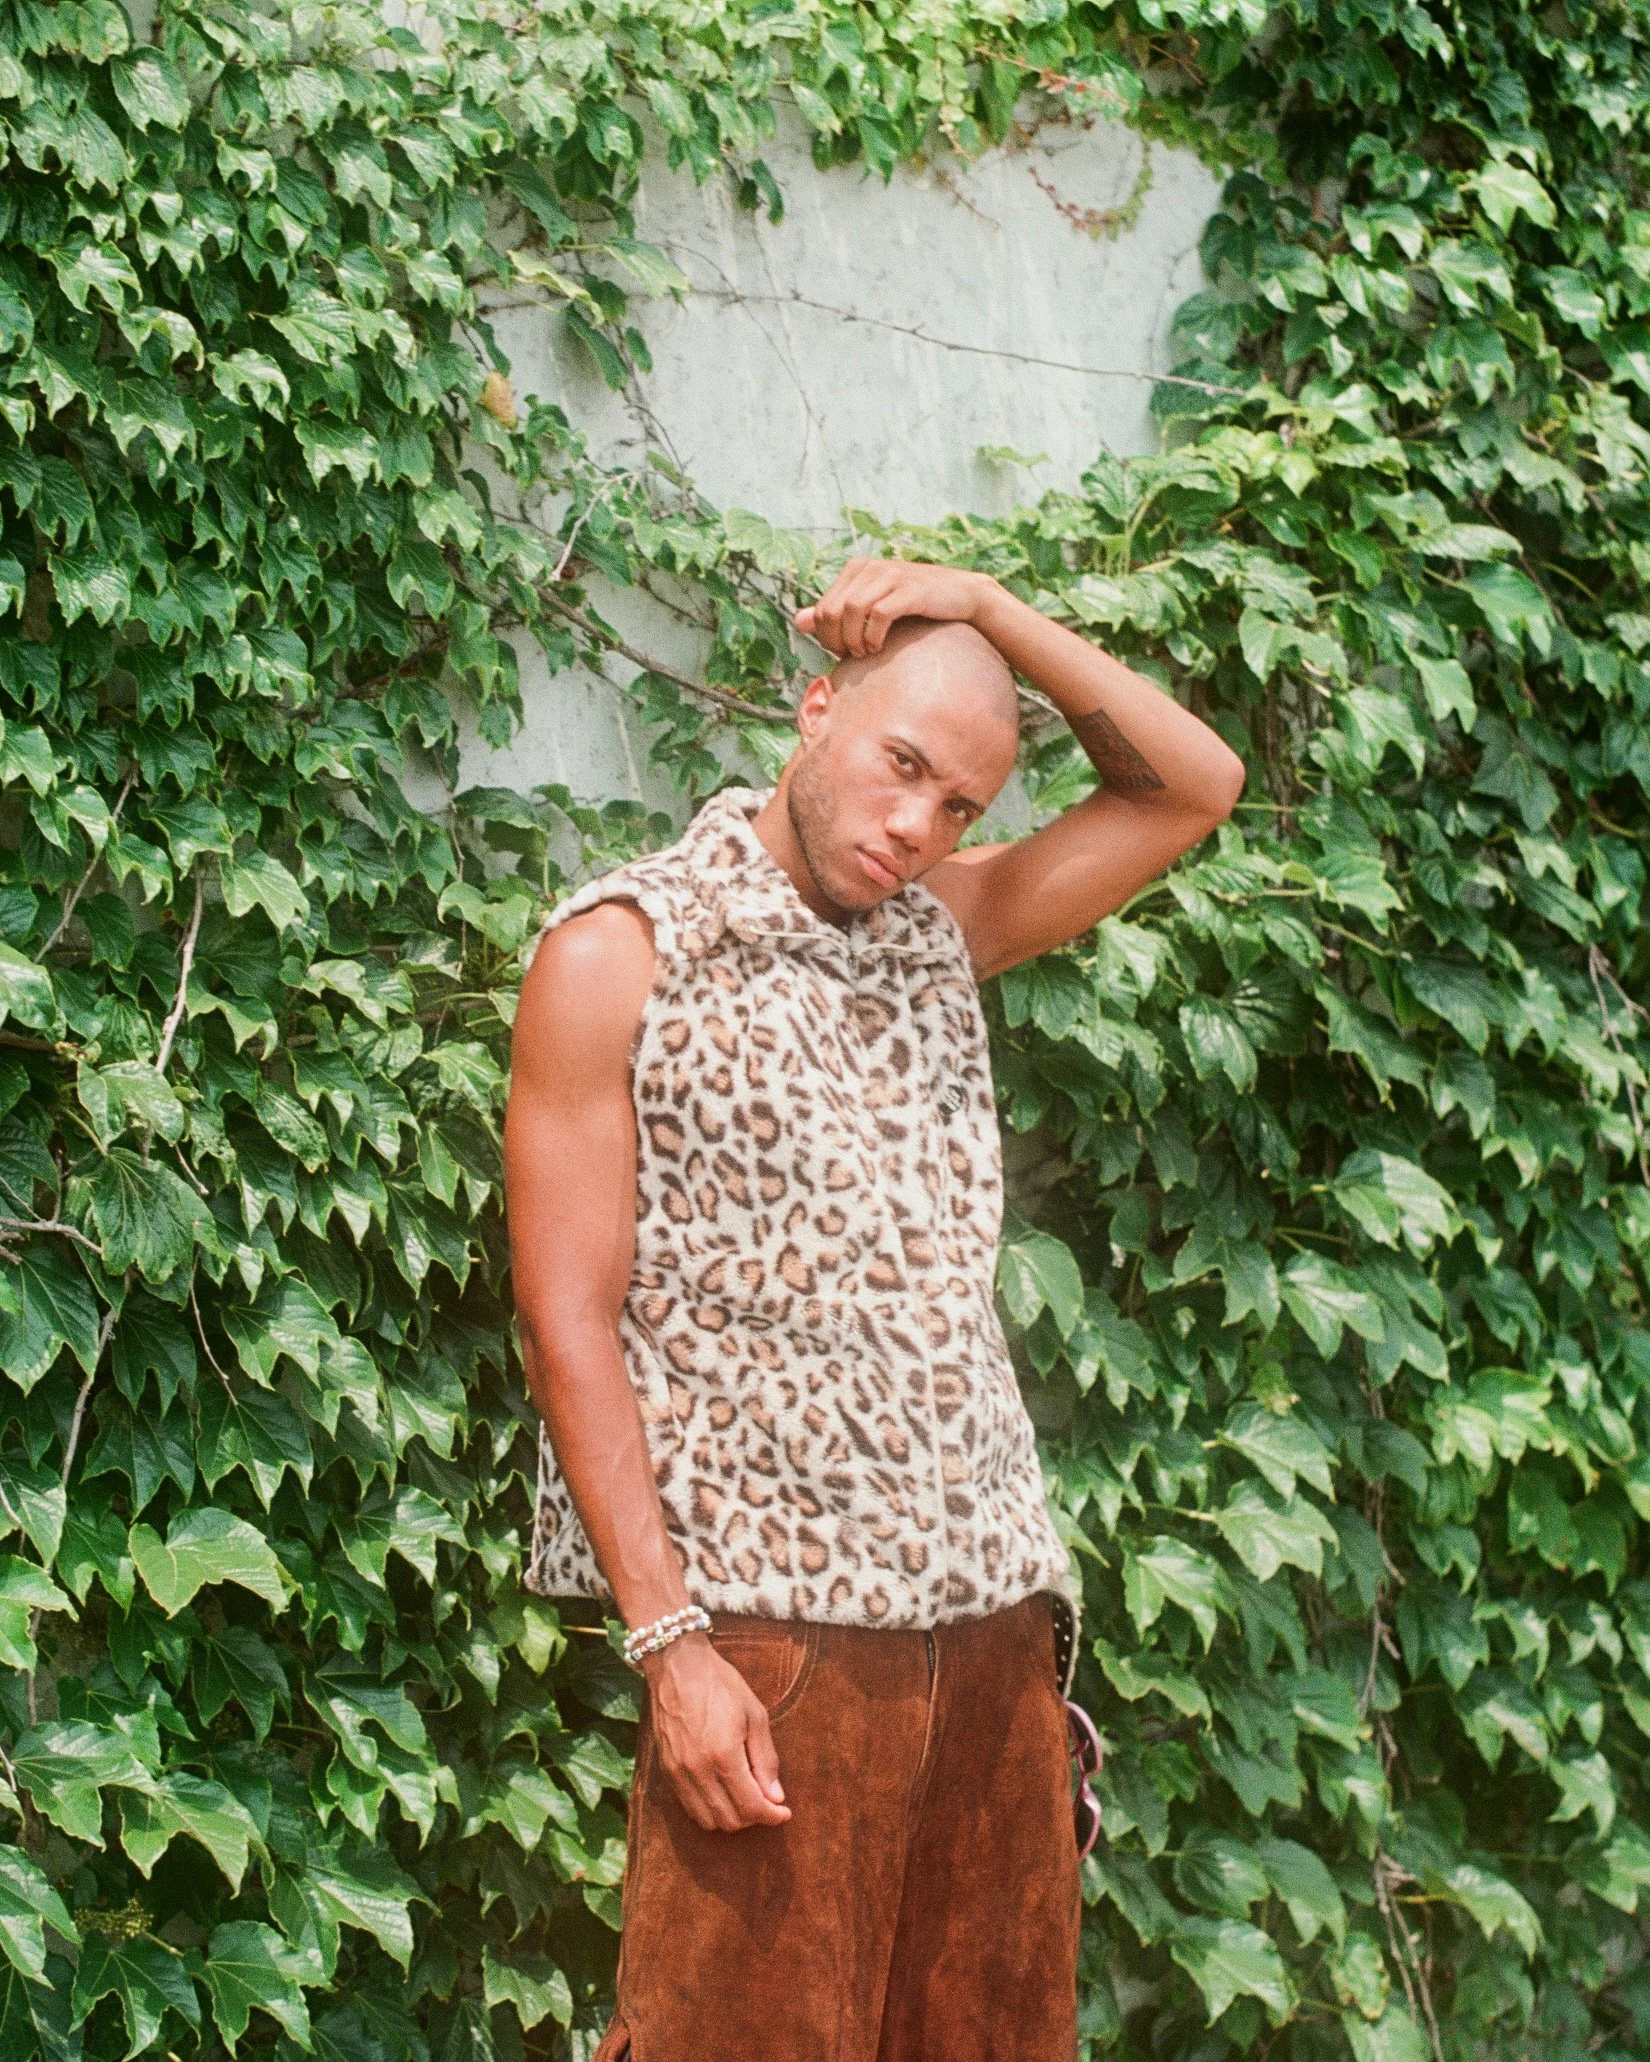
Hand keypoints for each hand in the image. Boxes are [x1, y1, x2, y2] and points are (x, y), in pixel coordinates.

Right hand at [644, 1634, 791, 1832]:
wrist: (676, 1665)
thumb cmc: (720, 1684)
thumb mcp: (754, 1714)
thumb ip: (765, 1758)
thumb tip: (775, 1796)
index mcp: (724, 1755)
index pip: (751, 1807)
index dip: (772, 1816)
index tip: (784, 1812)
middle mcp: (698, 1771)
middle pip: (730, 1820)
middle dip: (754, 1817)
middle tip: (768, 1802)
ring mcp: (678, 1773)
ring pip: (708, 1820)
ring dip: (731, 1817)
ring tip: (746, 1798)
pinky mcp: (666, 1770)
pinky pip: (689, 1807)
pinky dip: (709, 1810)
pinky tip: (722, 1792)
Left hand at [795, 558, 990, 658]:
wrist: (962, 596)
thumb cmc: (915, 605)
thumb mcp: (871, 606)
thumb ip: (836, 613)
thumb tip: (799, 621)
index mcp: (856, 569)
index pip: (823, 608)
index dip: (827, 637)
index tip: (843, 652)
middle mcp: (870, 567)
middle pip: (833, 610)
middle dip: (837, 640)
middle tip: (853, 655)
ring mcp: (890, 576)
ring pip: (851, 611)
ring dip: (854, 638)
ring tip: (866, 652)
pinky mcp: (909, 590)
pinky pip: (878, 614)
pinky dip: (873, 635)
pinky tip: (879, 646)